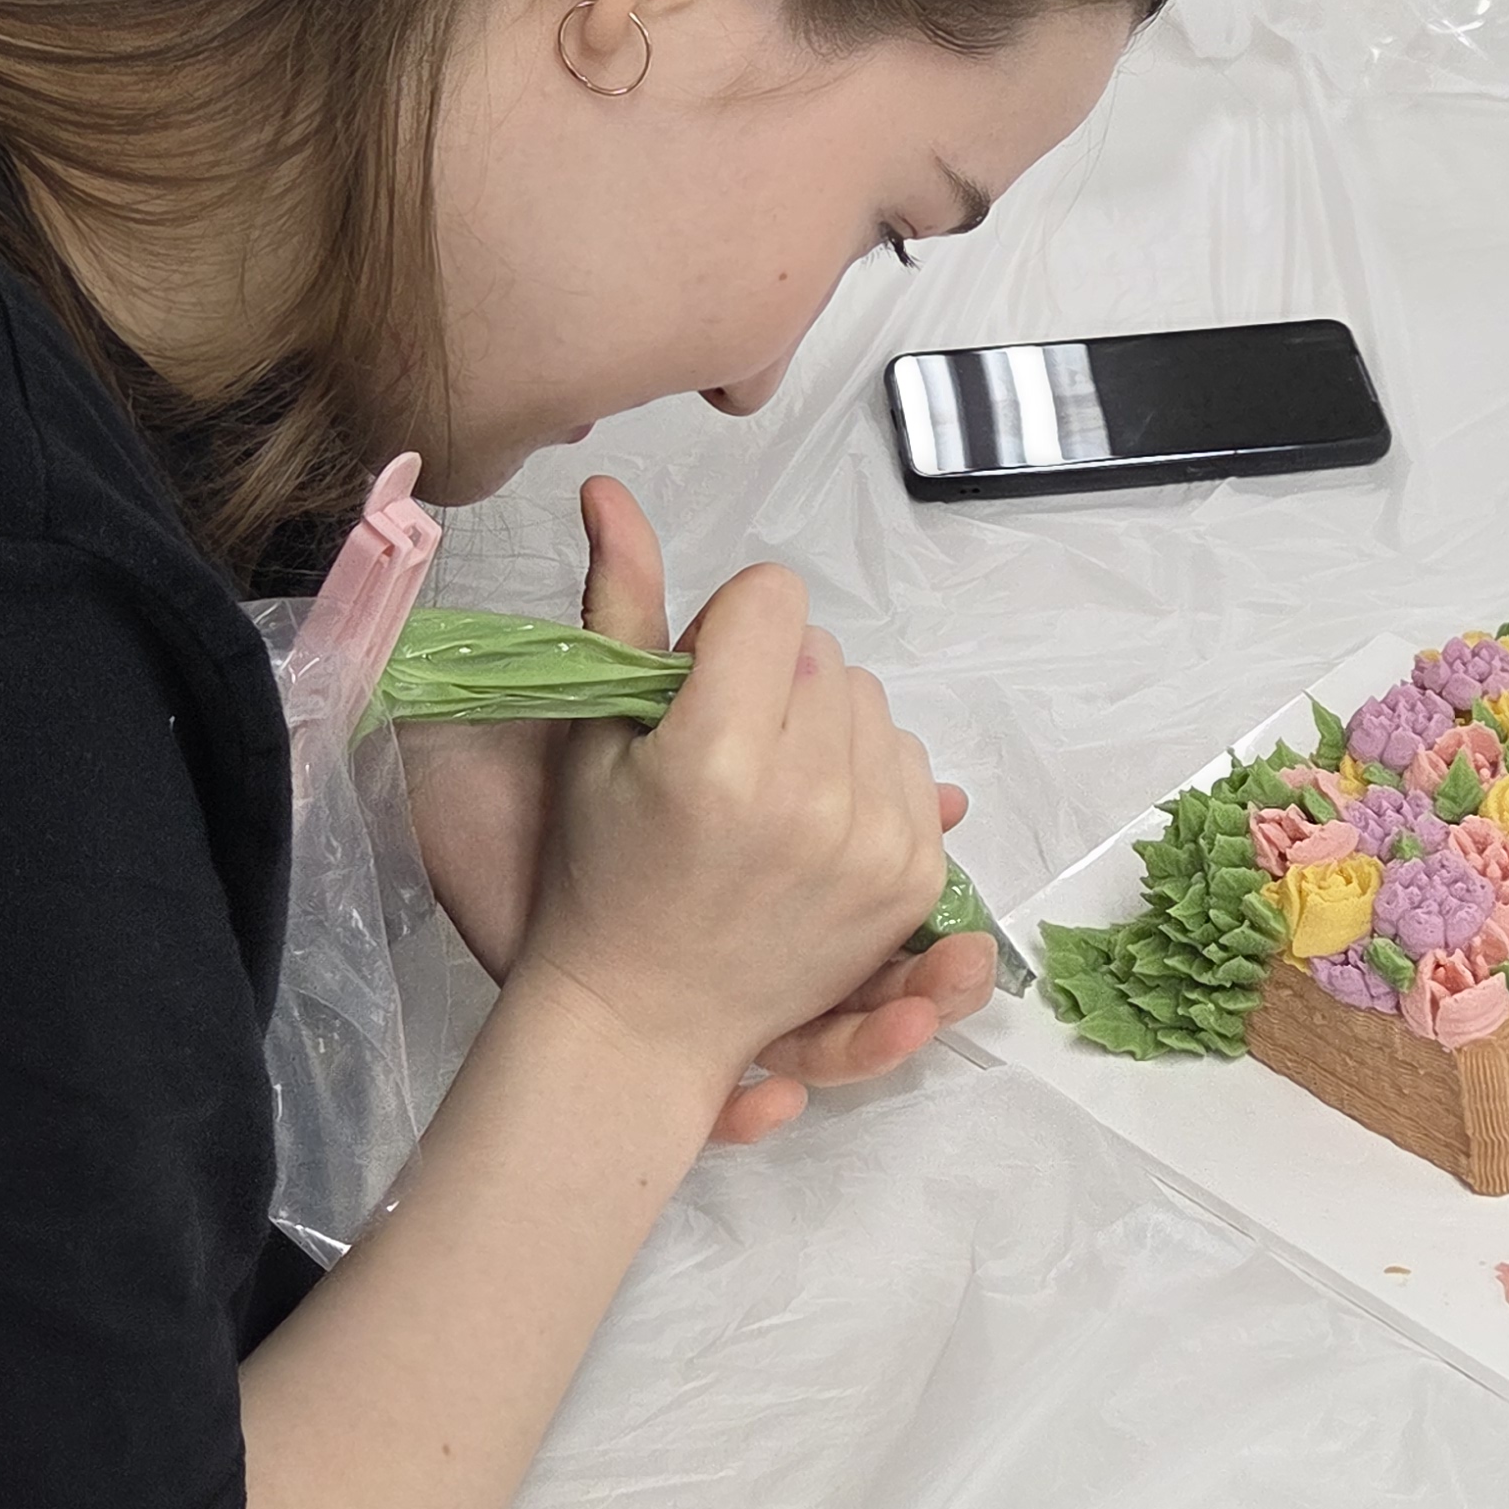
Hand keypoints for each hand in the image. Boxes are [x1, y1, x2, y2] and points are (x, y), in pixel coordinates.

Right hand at [507, 488, 963, 1136]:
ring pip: (875, 704)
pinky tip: (810, 820)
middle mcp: (807, 799)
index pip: (771, 600)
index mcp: (718, 755)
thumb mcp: (595, 740)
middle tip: (724, 751)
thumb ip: (619, 605)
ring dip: (826, 726)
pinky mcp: (911, 879)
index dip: (728, 628)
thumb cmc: (598, 878)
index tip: (696, 686)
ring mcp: (870, 844)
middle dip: (775, 677)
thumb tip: (608, 487)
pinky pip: (913, 769)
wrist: (642, 1020)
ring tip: (765, 791)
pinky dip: (865, 778)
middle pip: (825, 651)